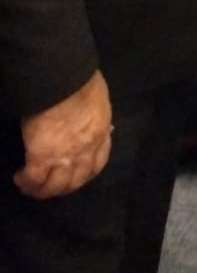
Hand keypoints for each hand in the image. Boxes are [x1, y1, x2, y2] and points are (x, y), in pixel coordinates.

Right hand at [16, 70, 111, 199]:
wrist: (64, 81)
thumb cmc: (82, 82)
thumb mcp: (98, 101)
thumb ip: (95, 117)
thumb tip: (89, 120)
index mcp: (99, 135)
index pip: (97, 164)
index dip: (86, 173)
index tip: (77, 173)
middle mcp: (84, 152)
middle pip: (75, 182)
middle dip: (63, 188)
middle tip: (52, 187)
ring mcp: (63, 157)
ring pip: (54, 186)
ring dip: (43, 191)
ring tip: (33, 188)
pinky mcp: (41, 157)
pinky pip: (33, 178)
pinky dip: (26, 182)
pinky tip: (20, 178)